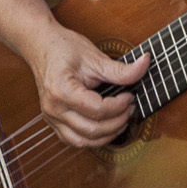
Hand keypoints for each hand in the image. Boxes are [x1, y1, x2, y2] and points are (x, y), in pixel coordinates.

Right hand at [28, 27, 150, 147]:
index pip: (98, 110)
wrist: (41, 46)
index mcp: (61, 91)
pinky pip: (75, 140)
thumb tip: (145, 64)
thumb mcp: (94, 57)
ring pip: (83, 141)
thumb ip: (120, 69)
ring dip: (107, 135)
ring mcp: (51, 118)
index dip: (120, 106)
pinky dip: (93, 138)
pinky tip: (107, 127)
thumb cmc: (64, 48)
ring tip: (122, 119)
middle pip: (92, 130)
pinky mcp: (53, 122)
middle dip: (118, 122)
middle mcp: (53, 109)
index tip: (130, 96)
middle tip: (130, 109)